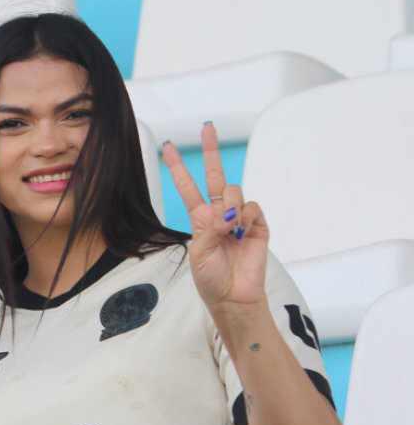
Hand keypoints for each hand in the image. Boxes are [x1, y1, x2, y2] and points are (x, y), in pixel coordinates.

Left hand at [161, 122, 268, 312]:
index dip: (178, 168)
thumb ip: (208, 229)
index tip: (167, 148)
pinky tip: (242, 232)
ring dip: (231, 206)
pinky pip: (252, 208)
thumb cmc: (211, 279)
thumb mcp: (198, 254)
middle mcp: (219, 214)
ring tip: (229, 229)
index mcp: (199, 220)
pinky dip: (246, 217)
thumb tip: (225, 212)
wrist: (233, 297)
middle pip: (215, 176)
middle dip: (211, 151)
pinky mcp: (258, 225)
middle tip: (207, 127)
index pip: (188, 188)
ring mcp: (239, 219)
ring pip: (235, 192)